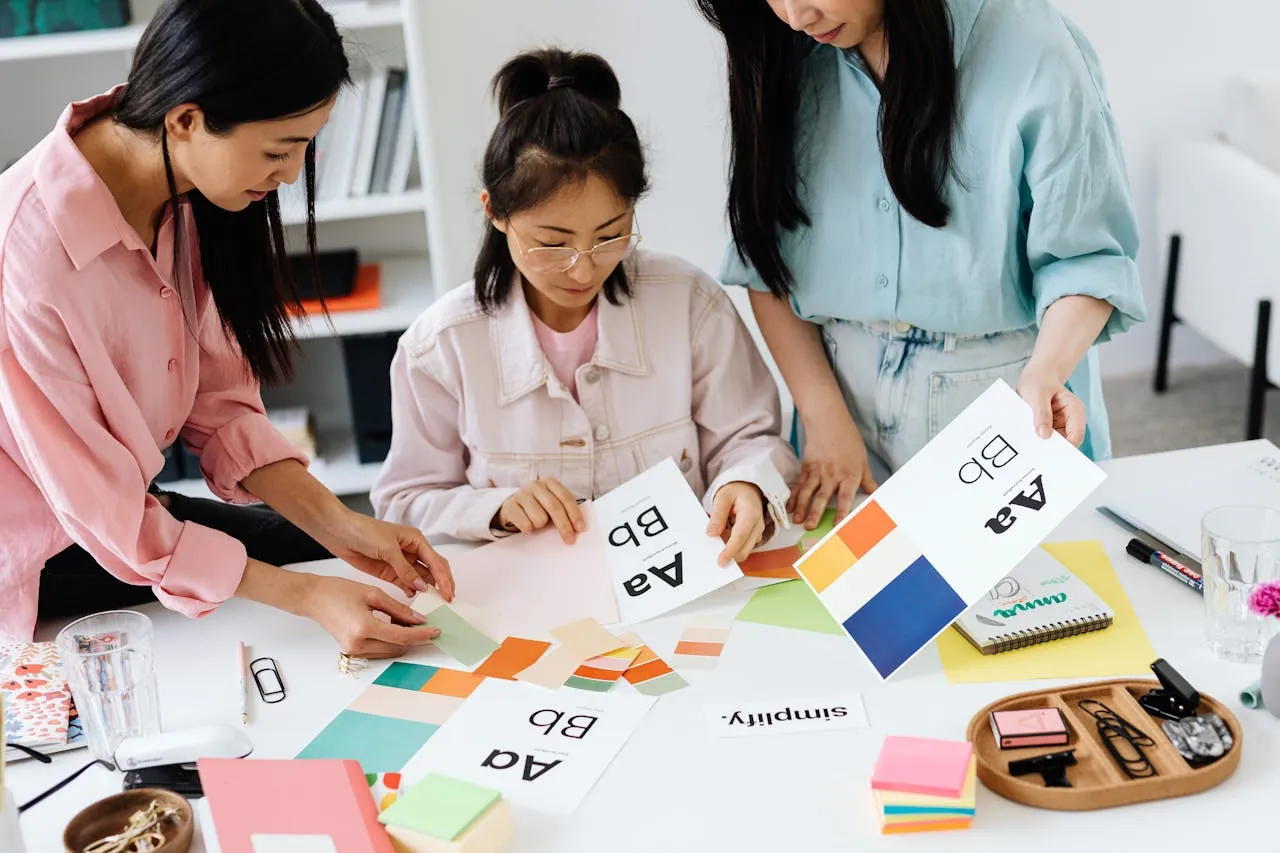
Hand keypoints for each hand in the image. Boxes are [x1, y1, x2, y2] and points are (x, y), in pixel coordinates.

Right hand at [300, 576, 440, 658]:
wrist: (314, 599)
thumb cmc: (338, 591)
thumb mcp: (373, 594)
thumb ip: (398, 609)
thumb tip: (419, 619)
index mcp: (364, 627)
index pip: (401, 637)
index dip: (422, 635)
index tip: (436, 630)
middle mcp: (358, 644)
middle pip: (398, 647)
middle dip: (414, 638)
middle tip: (426, 624)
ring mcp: (354, 650)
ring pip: (390, 651)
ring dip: (403, 640)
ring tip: (408, 622)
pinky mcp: (352, 651)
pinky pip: (379, 650)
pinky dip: (390, 641)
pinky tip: (394, 627)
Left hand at [321, 510, 454, 600]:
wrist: (340, 532)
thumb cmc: (365, 531)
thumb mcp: (388, 548)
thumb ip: (405, 569)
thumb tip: (422, 587)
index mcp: (416, 540)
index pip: (436, 561)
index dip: (444, 579)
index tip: (448, 594)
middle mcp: (412, 551)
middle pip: (433, 570)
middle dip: (441, 585)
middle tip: (447, 602)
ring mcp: (401, 563)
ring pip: (421, 578)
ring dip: (427, 590)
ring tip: (433, 605)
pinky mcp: (390, 572)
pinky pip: (406, 583)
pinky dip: (412, 591)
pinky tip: (414, 599)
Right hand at [496, 478, 585, 543]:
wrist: (512, 509)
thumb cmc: (538, 508)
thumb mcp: (551, 505)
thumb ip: (564, 511)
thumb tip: (578, 528)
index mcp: (549, 482)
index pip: (566, 498)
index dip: (575, 514)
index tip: (580, 529)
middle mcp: (535, 485)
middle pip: (554, 507)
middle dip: (564, 526)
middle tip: (569, 540)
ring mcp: (520, 494)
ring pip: (539, 518)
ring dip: (540, 526)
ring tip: (536, 524)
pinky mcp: (509, 506)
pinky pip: (525, 524)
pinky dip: (528, 529)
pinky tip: (526, 525)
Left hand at [708, 482, 766, 565]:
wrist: (748, 489)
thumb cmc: (736, 491)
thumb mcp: (722, 497)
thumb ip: (717, 515)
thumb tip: (711, 534)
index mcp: (750, 514)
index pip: (740, 537)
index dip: (730, 551)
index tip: (720, 561)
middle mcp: (758, 525)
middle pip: (745, 548)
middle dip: (730, 556)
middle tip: (714, 559)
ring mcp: (758, 532)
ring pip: (745, 550)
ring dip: (732, 552)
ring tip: (716, 547)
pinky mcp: (754, 536)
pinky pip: (744, 547)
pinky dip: (734, 549)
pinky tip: (723, 544)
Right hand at [789, 408, 877, 529]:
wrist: (828, 422)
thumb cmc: (848, 440)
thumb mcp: (863, 460)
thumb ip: (867, 480)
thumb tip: (876, 494)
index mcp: (849, 474)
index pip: (845, 496)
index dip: (841, 511)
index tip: (838, 525)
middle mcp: (832, 475)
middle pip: (822, 496)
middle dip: (815, 513)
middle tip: (809, 526)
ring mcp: (817, 471)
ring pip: (808, 492)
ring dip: (802, 507)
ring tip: (797, 520)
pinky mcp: (806, 467)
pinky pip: (799, 484)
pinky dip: (794, 497)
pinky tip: (790, 507)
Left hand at [1017, 362, 1086, 446]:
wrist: (1036, 374)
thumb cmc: (1039, 380)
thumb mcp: (1037, 395)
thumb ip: (1041, 414)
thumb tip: (1044, 435)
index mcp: (1075, 411)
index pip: (1075, 436)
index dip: (1065, 448)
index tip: (1049, 454)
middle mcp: (1071, 420)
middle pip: (1066, 443)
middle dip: (1052, 449)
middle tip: (1035, 456)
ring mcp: (1060, 425)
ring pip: (1054, 443)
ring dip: (1043, 446)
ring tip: (1028, 449)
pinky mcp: (1050, 427)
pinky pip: (1045, 438)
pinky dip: (1037, 441)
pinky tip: (1026, 442)